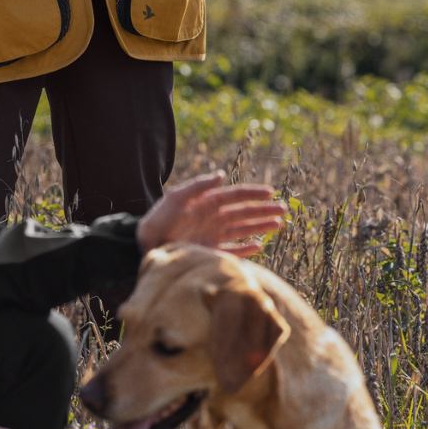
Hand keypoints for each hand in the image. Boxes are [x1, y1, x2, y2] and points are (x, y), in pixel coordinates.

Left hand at [136, 171, 285, 255]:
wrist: (144, 246)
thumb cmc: (157, 221)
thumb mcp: (175, 200)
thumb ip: (197, 186)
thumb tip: (221, 174)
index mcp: (206, 203)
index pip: (234, 196)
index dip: (252, 194)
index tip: (270, 193)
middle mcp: (212, 219)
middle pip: (243, 213)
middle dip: (263, 211)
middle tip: (283, 210)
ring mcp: (212, 236)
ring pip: (242, 230)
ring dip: (260, 227)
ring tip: (279, 224)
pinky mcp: (209, 254)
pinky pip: (232, 251)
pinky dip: (245, 249)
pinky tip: (259, 245)